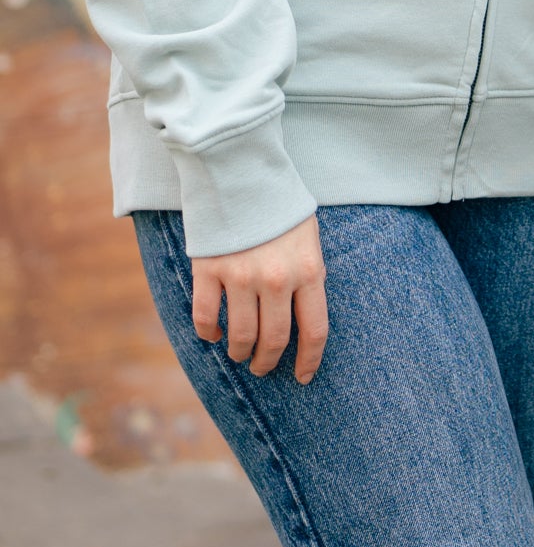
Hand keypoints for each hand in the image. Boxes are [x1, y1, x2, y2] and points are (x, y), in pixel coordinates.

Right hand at [191, 214, 328, 381]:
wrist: (242, 169)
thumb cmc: (280, 205)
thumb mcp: (308, 238)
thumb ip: (308, 275)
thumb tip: (303, 316)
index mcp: (309, 270)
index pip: (314, 330)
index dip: (309, 361)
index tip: (303, 377)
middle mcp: (277, 278)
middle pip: (274, 340)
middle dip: (268, 362)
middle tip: (262, 367)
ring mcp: (241, 275)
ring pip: (240, 335)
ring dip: (239, 351)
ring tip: (239, 353)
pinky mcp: (209, 270)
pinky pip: (206, 316)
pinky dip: (208, 332)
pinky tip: (212, 334)